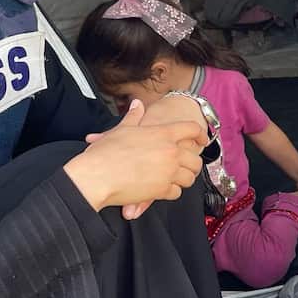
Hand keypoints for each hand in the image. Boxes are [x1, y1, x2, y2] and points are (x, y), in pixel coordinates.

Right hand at [66, 100, 204, 218]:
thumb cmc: (105, 152)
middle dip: (192, 164)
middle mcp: (170, 152)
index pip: (192, 129)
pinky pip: (176, 193)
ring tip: (174, 180)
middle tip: (185, 167)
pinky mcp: (162, 190)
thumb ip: (133, 116)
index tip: (201, 140)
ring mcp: (168, 172)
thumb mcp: (121, 129)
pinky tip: (161, 190)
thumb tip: (136, 104)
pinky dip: (170, 192)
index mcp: (162, 133)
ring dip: (182, 179)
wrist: (96, 176)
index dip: (200, 134)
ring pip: (189, 178)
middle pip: (195, 159)